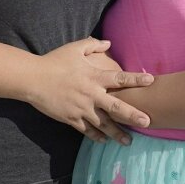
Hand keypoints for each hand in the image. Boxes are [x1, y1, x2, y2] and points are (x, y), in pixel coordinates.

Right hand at [27, 38, 153, 143]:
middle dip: (133, 115)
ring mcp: (81, 109)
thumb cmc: (54, 61)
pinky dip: (96, 136)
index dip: (136, 79)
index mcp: (93, 77)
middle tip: (148, 121)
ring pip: (103, 124)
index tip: (151, 81)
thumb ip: (92, 45)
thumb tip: (108, 42)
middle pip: (117, 107)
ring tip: (129, 141)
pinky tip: (105, 141)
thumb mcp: (74, 48)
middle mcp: (91, 94)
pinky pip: (87, 130)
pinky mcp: (71, 119)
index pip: (120, 78)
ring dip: (117, 133)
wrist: (33, 79)